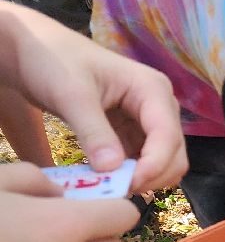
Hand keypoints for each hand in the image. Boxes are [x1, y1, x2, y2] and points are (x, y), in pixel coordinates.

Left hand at [2, 5, 184, 192]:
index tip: (126, 185)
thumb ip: (94, 132)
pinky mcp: (133, 132)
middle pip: (174, 155)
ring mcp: (147, 121)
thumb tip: (113, 170)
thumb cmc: (53, 61)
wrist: (34, 50)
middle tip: (114, 190)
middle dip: (151, 176)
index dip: (154, 166)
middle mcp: (159, 106)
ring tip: (107, 186)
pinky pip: (141, 163)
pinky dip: (129, 175)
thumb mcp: (71, 95)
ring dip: (141, 179)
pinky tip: (104, 178)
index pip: (168, 137)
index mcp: (152, 90)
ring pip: (162, 163)